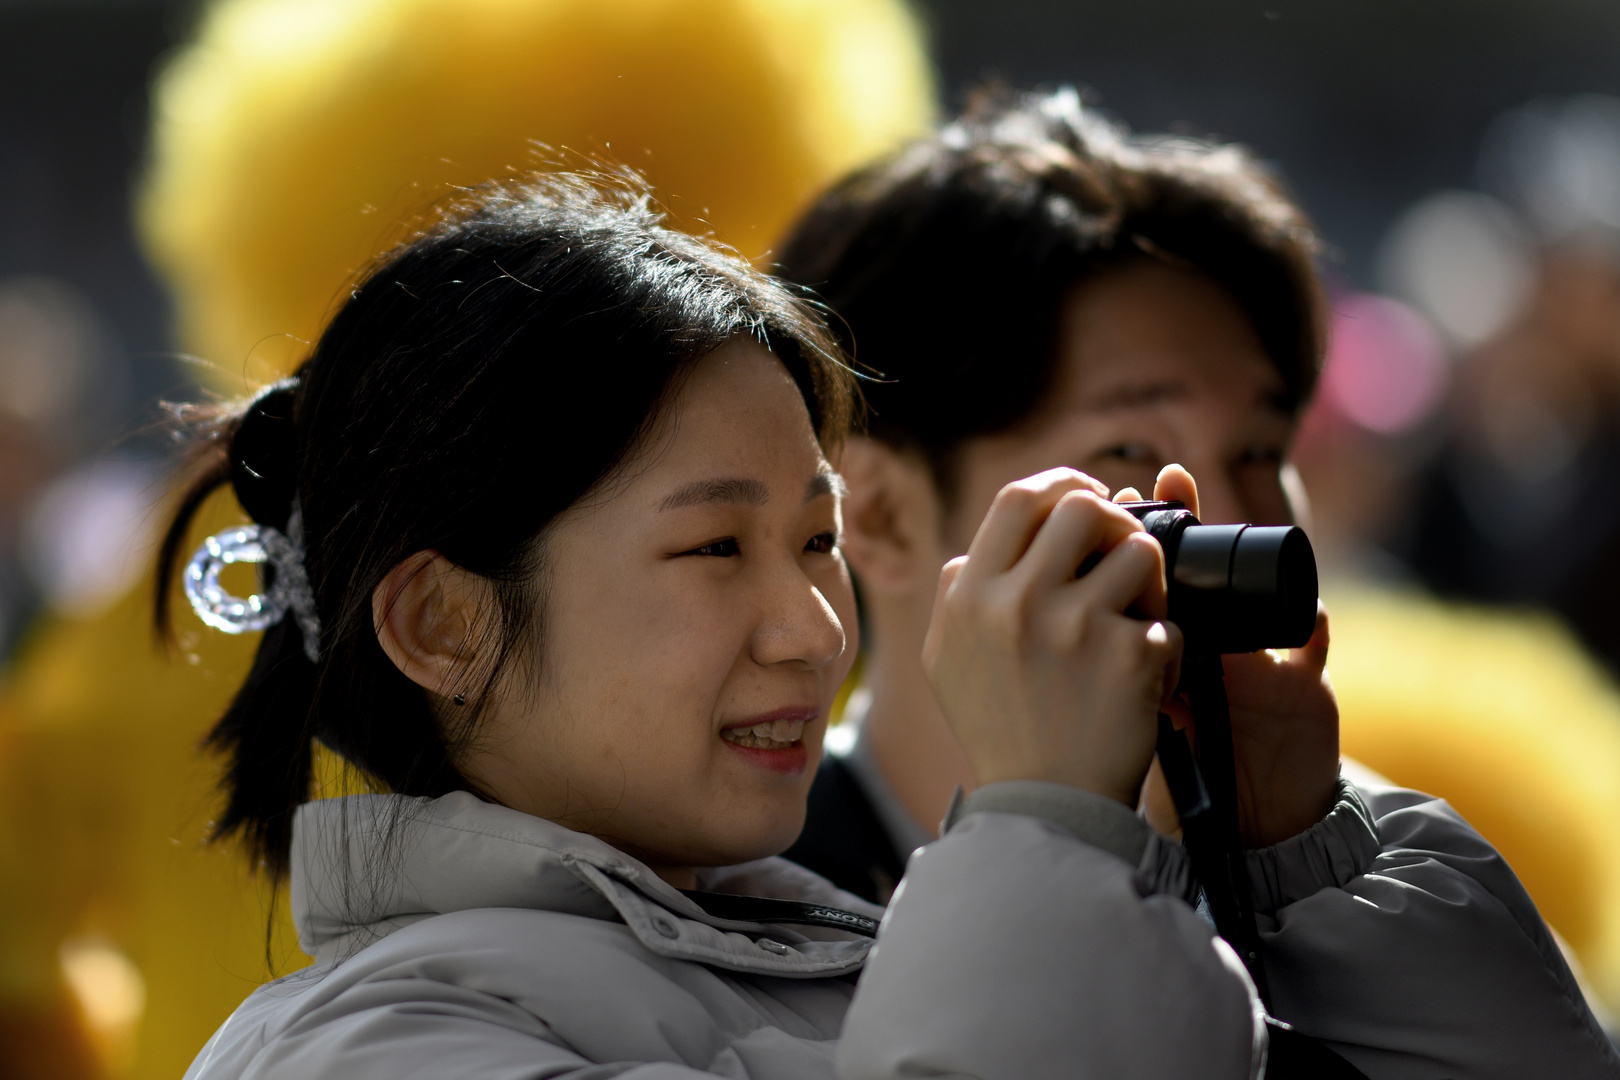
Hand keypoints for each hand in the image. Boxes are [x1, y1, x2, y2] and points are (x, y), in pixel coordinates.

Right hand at [922, 468, 1182, 806]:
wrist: (1043, 808)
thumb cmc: (997, 731)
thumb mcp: (945, 658)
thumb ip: (955, 595)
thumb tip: (973, 550)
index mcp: (969, 595)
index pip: (1019, 498)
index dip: (1062, 484)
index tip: (1088, 496)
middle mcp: (1016, 601)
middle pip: (1085, 507)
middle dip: (1116, 522)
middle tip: (1124, 553)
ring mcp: (1074, 627)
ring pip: (1140, 553)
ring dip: (1150, 582)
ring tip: (1138, 621)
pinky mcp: (1128, 658)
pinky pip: (1168, 623)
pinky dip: (1166, 649)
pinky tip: (1148, 682)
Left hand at [1127, 466, 1339, 847]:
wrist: (1246, 829)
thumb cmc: (1177, 770)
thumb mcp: (1133, 720)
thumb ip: (1097, 673)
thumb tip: (1026, 627)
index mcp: (1161, 646)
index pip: (1141, 579)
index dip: (1124, 539)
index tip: (1103, 500)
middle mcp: (1214, 644)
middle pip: (1200, 571)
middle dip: (1181, 529)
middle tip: (1163, 488)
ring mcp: (1262, 660)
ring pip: (1257, 594)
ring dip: (1245, 561)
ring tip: (1228, 526)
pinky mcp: (1307, 688)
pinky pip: (1313, 647)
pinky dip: (1313, 629)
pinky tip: (1311, 611)